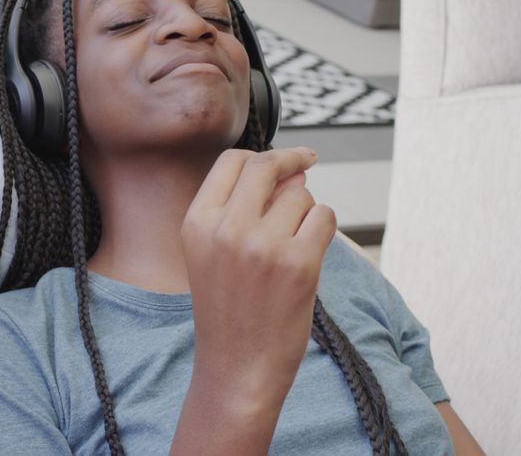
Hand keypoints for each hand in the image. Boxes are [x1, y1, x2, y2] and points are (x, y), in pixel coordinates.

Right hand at [180, 147, 335, 403]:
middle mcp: (226, 229)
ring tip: (292, 243)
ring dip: (305, 209)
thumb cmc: (228, 311)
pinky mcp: (299, 263)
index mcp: (197, 223)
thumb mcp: (210, 253)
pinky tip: (308, 253)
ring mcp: (263, 245)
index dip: (261, 154)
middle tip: (308, 162)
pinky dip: (322, 228)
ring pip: (301, 194)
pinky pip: (323, 217)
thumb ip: (239, 209)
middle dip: (292, 160)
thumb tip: (292, 171)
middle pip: (267, 166)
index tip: (284, 157)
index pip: (232, 161)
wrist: (237, 367)